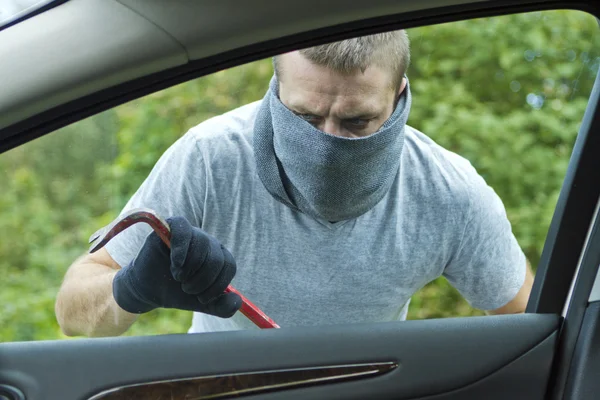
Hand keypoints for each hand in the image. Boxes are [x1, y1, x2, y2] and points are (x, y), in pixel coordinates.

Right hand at [112, 216, 240, 317]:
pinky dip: (181, 248)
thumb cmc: (177, 293)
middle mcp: (207, 241)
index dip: (218, 285)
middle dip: (202, 280)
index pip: (229, 265)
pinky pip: (183, 230)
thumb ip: (223, 307)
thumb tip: (237, 301)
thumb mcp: (202, 304)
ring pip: (202, 244)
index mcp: (218, 256)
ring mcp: (191, 233)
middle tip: (186, 288)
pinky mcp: (171, 227)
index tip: (203, 299)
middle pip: (216, 258)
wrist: (149, 291)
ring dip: (190, 268)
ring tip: (178, 277)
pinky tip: (177, 264)